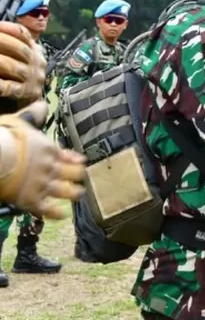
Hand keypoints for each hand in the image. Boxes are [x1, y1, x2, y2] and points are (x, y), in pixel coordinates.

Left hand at [0, 22, 46, 104]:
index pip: (23, 34)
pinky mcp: (26, 94)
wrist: (27, 104)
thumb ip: (12, 45)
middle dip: (1, 42)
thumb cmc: (16, 76)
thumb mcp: (19, 57)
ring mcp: (32, 78)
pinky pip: (9, 87)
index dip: (9, 29)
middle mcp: (37, 63)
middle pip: (19, 49)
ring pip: (13, 66)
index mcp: (35, 50)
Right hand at [0, 101, 85, 218]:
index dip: (75, 159)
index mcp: (49, 149)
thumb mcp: (20, 120)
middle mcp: (51, 168)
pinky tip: (62, 214)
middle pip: (74, 174)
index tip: (81, 161)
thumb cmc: (4, 137)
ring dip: (74, 193)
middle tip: (81, 179)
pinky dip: (56, 213)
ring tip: (77, 195)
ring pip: (67, 192)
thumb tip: (43, 105)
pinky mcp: (31, 201)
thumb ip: (33, 114)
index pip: (68, 155)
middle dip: (78, 176)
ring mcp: (43, 185)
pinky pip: (48, 210)